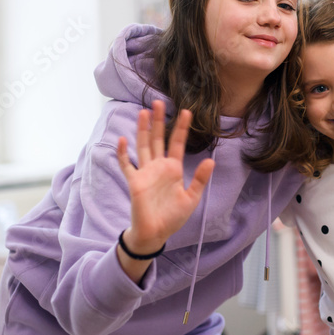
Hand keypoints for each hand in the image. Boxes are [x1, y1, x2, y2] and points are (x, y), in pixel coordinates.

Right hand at [117, 100, 214, 253]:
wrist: (156, 233)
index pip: (177, 143)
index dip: (181, 128)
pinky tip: (122, 140)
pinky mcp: (134, 182)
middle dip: (158, 121)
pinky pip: (127, 165)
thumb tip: (212, 160)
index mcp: (173, 169)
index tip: (186, 111)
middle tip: (157, 102)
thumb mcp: (191, 198)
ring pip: (143, 146)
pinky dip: (123, 154)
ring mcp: (145, 172)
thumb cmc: (173, 216)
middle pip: (158, 139)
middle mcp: (158, 167)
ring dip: (143, 130)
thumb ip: (199, 179)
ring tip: (143, 112)